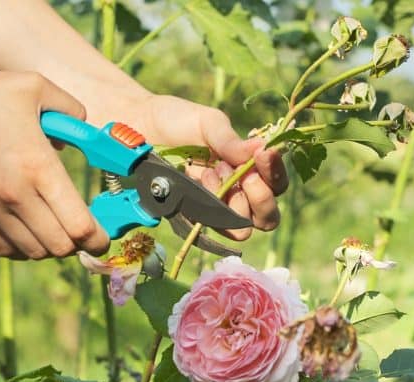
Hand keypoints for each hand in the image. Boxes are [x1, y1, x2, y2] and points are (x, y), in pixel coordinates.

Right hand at [0, 71, 109, 259]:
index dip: (98, 238)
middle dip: (79, 245)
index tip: (103, 236)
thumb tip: (84, 131)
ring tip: (57, 228)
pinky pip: (7, 249)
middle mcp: (17, 196)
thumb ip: (71, 107)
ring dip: (52, 247)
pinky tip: (30, 231)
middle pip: (61, 247)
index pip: (79, 226)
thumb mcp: (33, 86)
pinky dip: (25, 248)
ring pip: (35, 253)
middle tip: (83, 231)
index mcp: (39, 168)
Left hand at [134, 94, 288, 240]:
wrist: (136, 126)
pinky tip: (199, 179)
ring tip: (214, 172)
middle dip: (261, 197)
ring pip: (242, 229)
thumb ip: (231, 140)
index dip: (276, 174)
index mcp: (247, 168)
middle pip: (266, 217)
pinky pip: (210, 227)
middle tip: (246, 175)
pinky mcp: (190, 216)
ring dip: (234, 203)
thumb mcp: (208, 122)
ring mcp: (213, 208)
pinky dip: (210, 206)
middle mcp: (235, 192)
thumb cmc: (175, 120)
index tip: (265, 154)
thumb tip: (262, 148)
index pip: (276, 184)